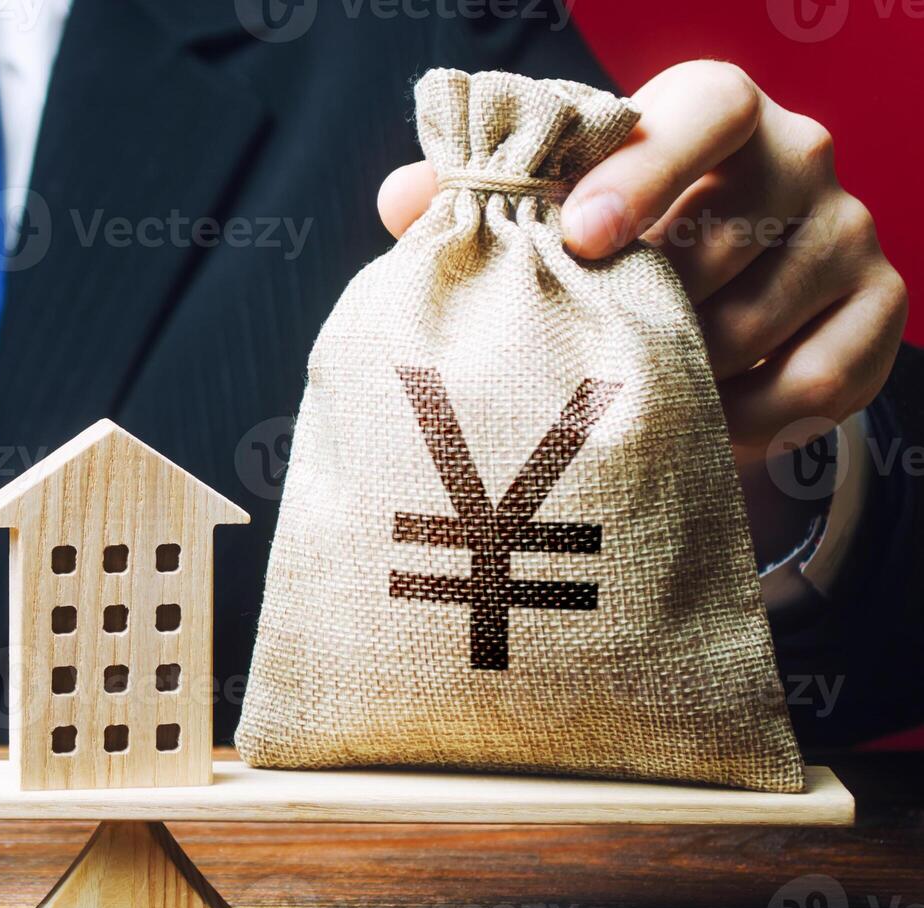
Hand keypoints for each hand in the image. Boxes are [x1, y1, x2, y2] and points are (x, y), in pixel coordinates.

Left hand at [378, 61, 907, 463]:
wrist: (709, 301)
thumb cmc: (609, 241)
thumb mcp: (546, 212)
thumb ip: (473, 201)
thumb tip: (402, 200)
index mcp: (717, 109)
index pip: (707, 109)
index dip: (646, 169)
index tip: (579, 236)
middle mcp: (800, 156)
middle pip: (730, 230)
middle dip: (648, 302)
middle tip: (586, 349)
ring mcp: (849, 232)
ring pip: (762, 316)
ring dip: (684, 369)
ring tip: (628, 394)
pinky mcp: (878, 310)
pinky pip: (815, 381)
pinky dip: (747, 418)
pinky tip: (696, 429)